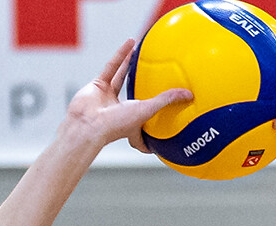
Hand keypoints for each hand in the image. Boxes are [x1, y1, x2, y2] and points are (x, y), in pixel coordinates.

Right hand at [61, 39, 192, 151]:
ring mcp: (107, 98)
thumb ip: (166, 101)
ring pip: (121, 78)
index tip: (162, 130)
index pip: (142, 132)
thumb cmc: (115, 125)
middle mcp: (119, 111)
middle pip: (133, 98)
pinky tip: (130, 43)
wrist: (88, 124)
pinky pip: (111, 67)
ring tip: (140, 52)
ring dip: (130, 64)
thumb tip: (187, 94)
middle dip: (141, 88)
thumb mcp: (147, 111)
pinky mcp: (98, 85)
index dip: (150, 132)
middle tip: (153, 79)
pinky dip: (121, 55)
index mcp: (130, 124)